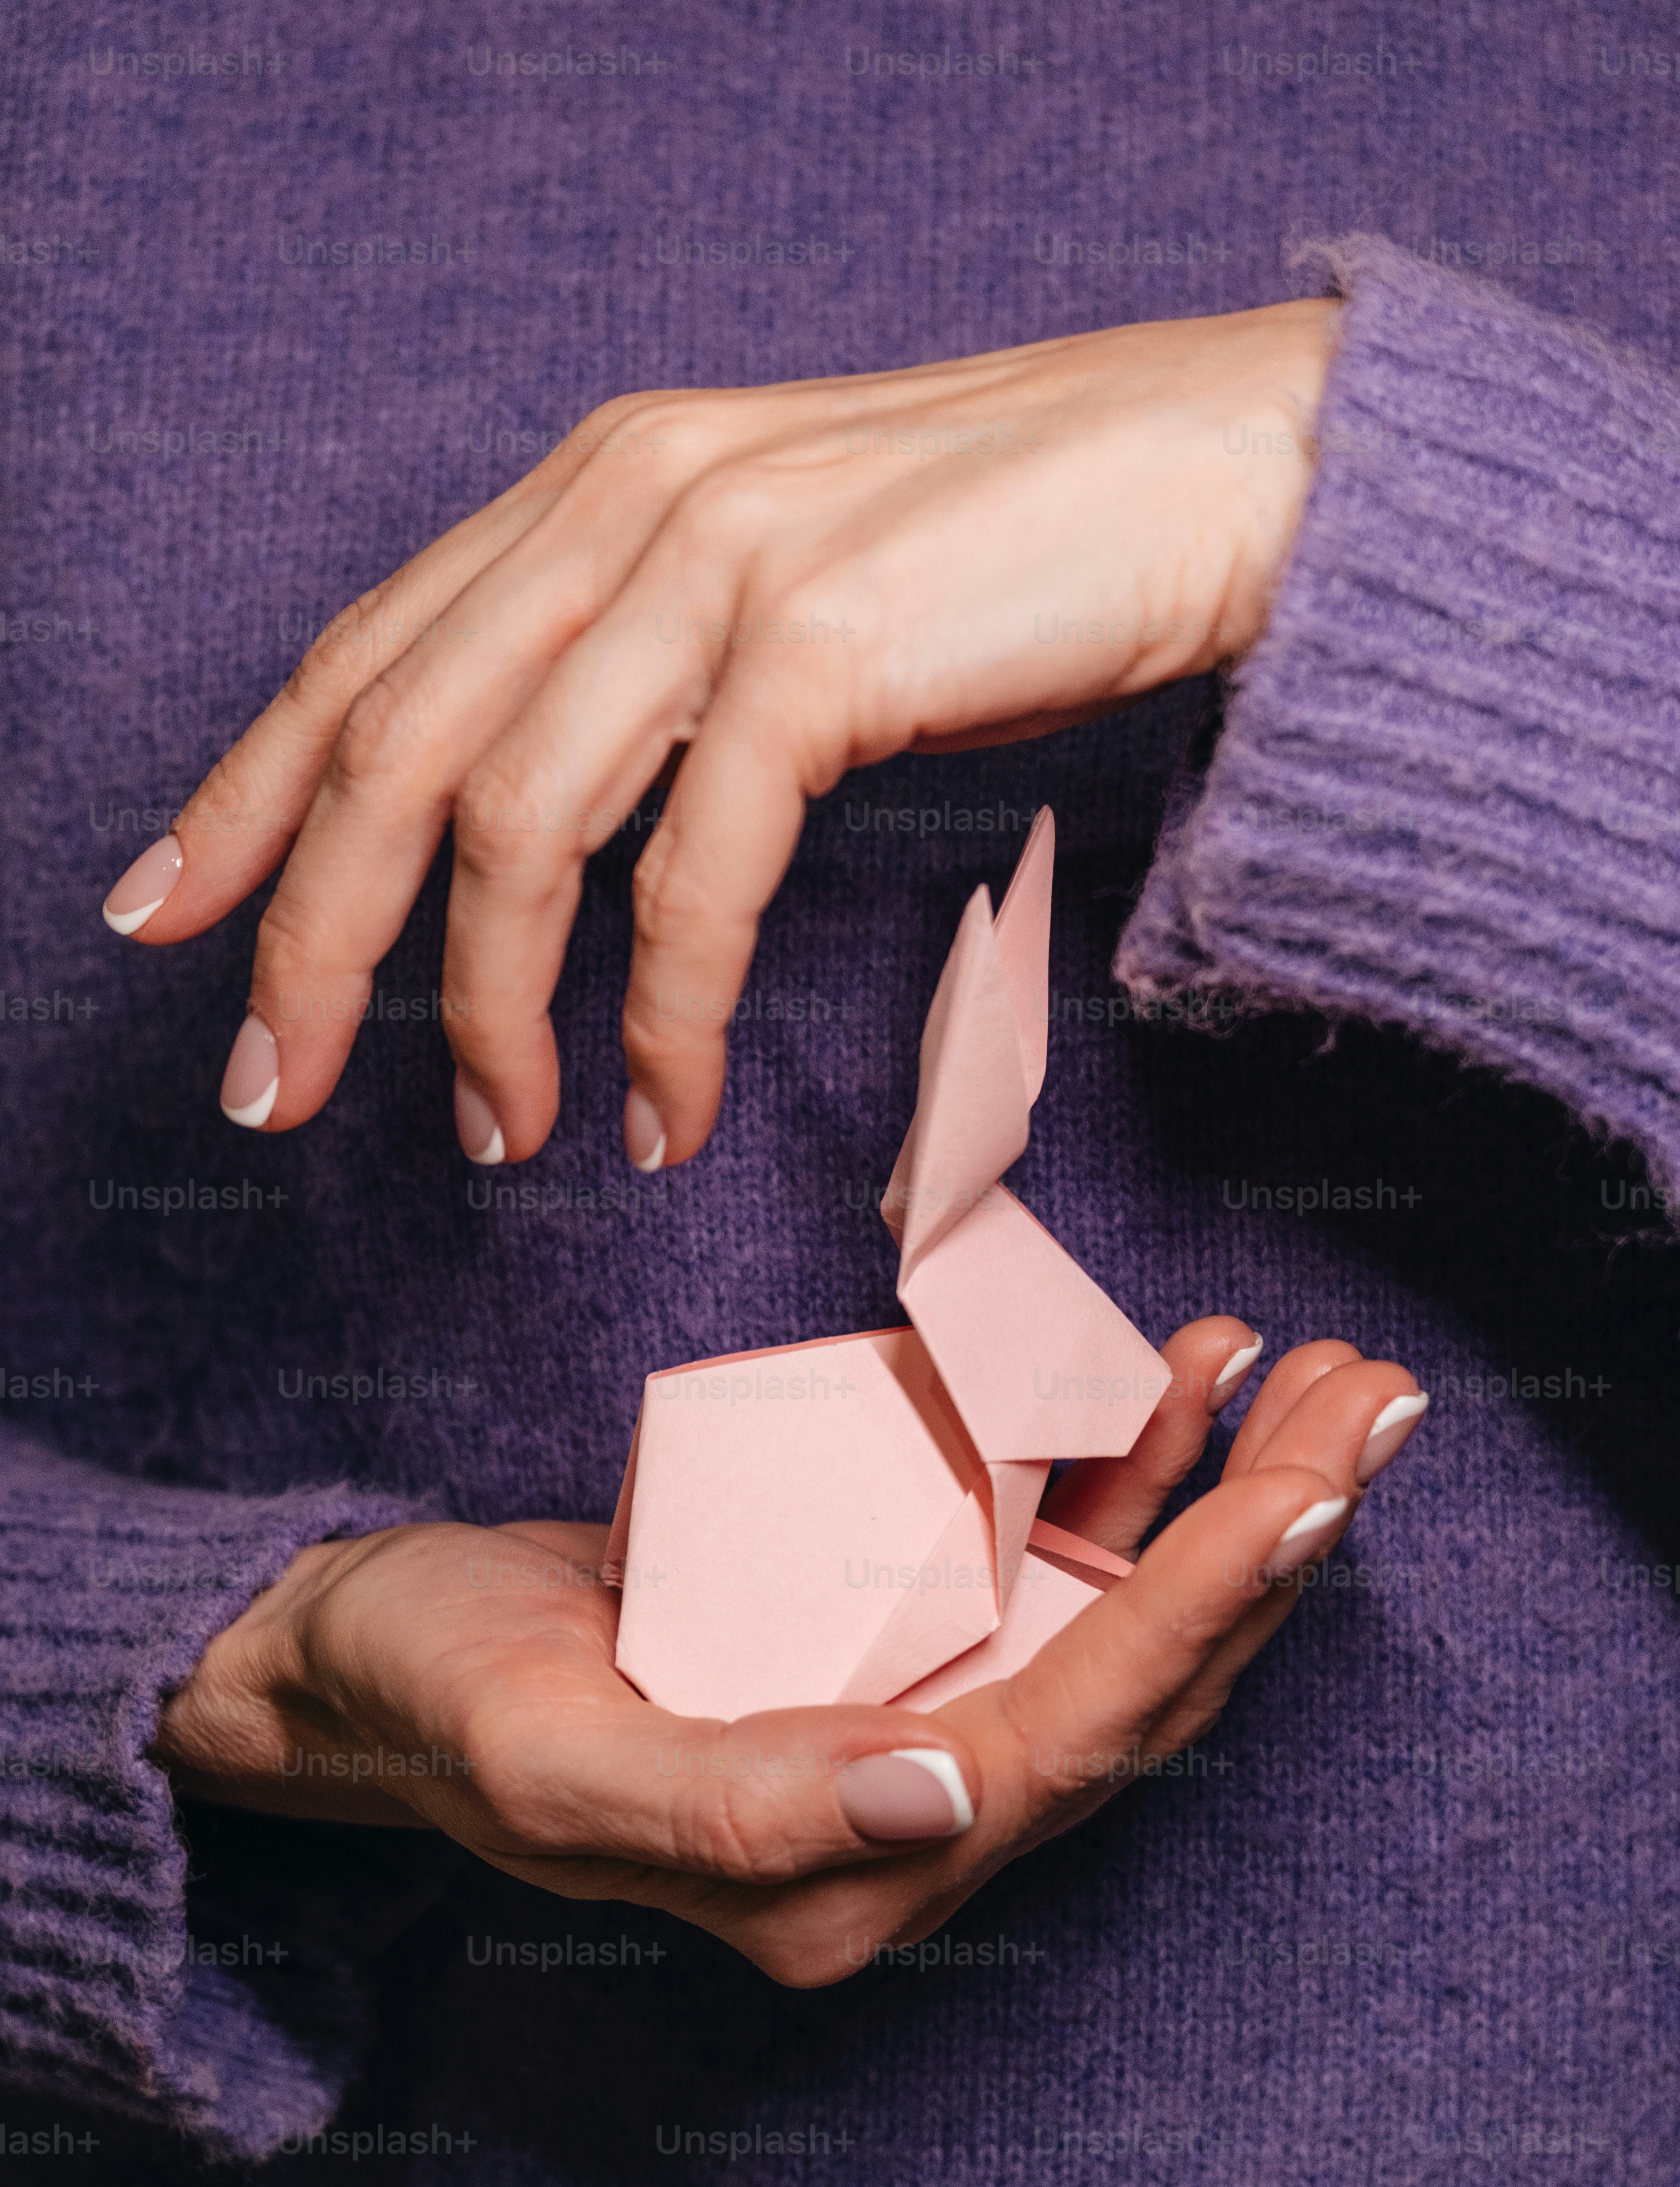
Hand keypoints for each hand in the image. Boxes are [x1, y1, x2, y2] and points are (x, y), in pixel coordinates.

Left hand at [104, 302, 1336, 1169]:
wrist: (1221, 470)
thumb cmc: (1007, 554)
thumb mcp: (774, 596)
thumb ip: (642, 672)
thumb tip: (539, 833)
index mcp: (600, 483)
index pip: (365, 652)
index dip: (245, 793)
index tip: (164, 916)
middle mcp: (632, 499)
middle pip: (393, 745)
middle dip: (314, 938)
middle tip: (273, 1091)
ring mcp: (726, 563)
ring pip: (517, 821)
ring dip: (486, 1011)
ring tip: (501, 1139)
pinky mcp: (827, 645)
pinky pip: (693, 873)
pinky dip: (657, 1016)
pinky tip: (659, 1111)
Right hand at [150, 1320, 1425, 1984]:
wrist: (372, 1653)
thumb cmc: (438, 1700)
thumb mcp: (550, 1757)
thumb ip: (741, 1809)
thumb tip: (947, 1793)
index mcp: (849, 1875)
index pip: (1080, 1736)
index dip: (1206, 1614)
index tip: (1310, 1493)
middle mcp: (913, 1809)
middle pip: (1144, 1677)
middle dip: (1271, 1538)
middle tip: (1373, 1400)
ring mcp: (914, 1710)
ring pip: (1122, 1609)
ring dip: (1227, 1488)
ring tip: (1318, 1369)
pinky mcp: (889, 1633)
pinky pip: (1039, 1555)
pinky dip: (1119, 1460)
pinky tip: (1172, 1372)